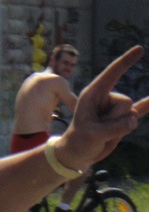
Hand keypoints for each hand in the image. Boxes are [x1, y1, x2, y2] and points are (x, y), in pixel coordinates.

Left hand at [57, 45, 148, 168]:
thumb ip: (114, 129)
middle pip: (124, 102)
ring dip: (120, 127)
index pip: (111, 74)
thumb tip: (133, 122)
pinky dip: (147, 105)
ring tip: (103, 134)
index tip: (140, 48)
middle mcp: (105, 98)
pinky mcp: (122, 119)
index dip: (126, 61)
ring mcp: (114, 108)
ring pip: (131, 113)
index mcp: (93, 95)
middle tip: (98, 130)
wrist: (78, 154)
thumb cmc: (78, 142)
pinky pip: (140, 110)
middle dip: (114, 119)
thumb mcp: (92, 136)